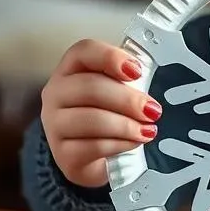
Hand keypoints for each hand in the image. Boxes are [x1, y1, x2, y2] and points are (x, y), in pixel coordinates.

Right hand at [41, 39, 160, 188]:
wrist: (93, 159)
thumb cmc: (107, 118)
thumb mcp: (117, 93)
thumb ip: (129, 81)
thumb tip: (154, 79)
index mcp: (70, 70)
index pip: (84, 51)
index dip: (111, 57)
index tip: (137, 71)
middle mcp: (56, 93)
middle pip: (91, 87)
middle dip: (128, 99)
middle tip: (152, 110)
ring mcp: (55, 125)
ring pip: (92, 119)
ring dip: (127, 125)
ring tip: (148, 130)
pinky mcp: (63, 154)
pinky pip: (94, 146)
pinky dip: (120, 144)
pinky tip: (134, 143)